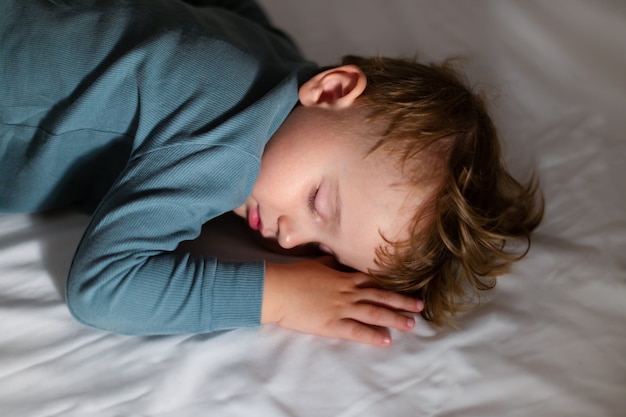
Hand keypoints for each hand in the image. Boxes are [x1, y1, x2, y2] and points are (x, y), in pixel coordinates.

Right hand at [262, 257, 423, 346]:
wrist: (277, 289)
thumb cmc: (294, 276)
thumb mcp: (316, 264)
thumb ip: (331, 264)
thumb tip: (337, 260)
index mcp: (343, 278)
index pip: (373, 282)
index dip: (391, 286)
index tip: (406, 288)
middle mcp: (347, 292)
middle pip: (380, 296)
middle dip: (401, 301)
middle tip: (419, 306)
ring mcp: (341, 308)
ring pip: (374, 313)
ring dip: (394, 318)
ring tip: (411, 324)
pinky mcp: (332, 325)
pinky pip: (357, 331)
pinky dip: (372, 335)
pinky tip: (386, 340)